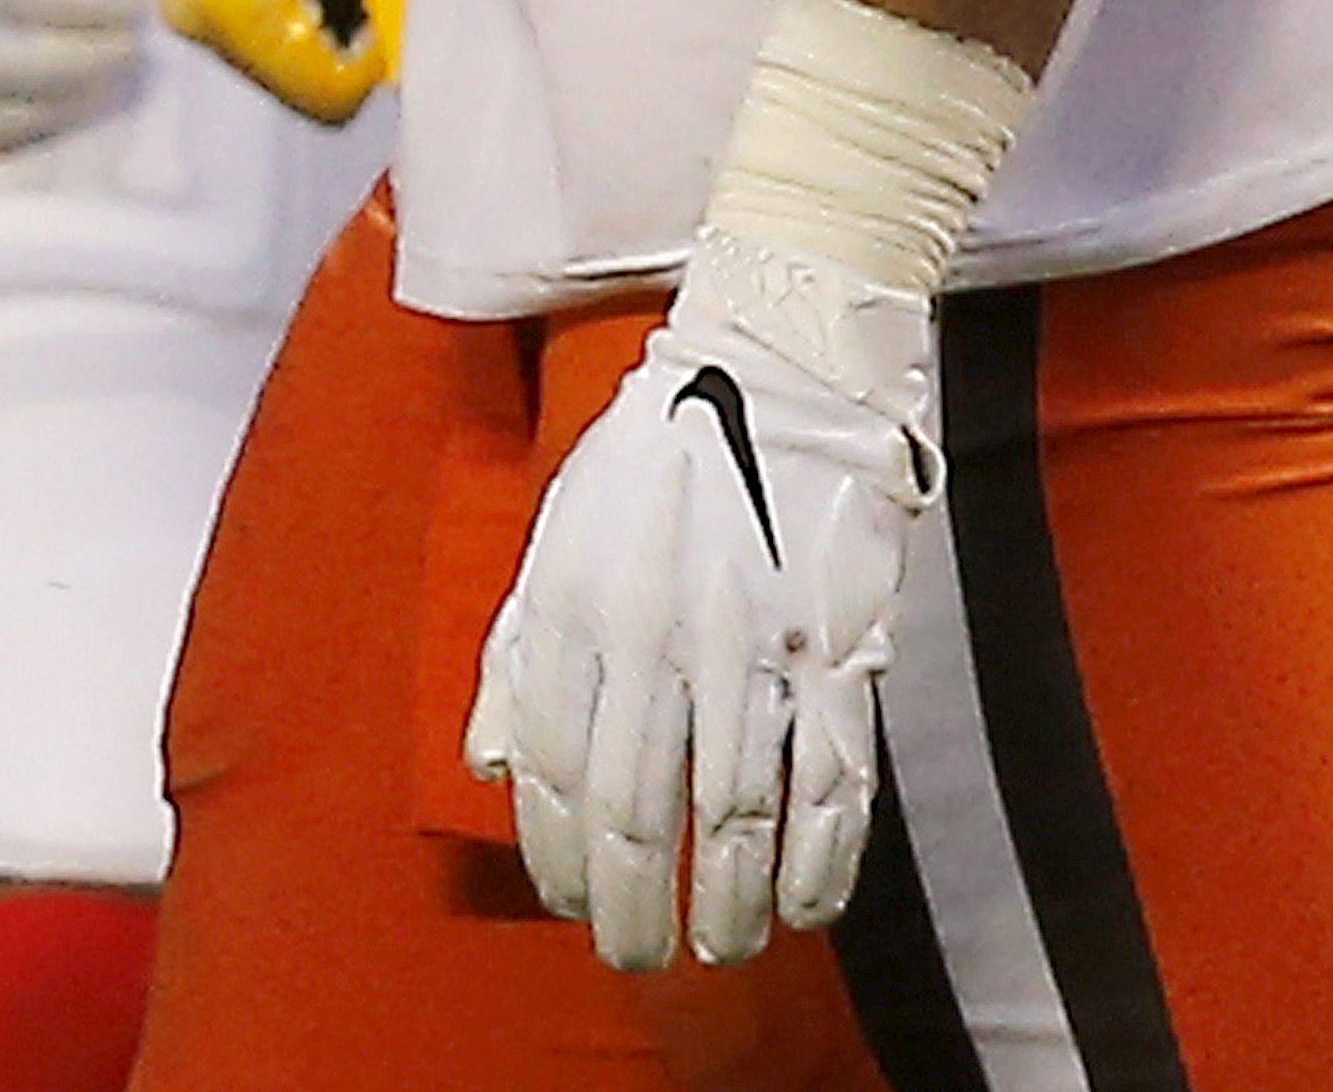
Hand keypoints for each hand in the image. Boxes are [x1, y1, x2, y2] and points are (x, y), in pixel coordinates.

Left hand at [470, 235, 934, 970]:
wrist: (777, 373)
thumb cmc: (654, 459)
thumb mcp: (555, 533)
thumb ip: (519, 654)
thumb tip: (491, 766)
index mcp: (578, 605)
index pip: (555, 767)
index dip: (555, 853)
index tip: (562, 903)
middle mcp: (660, 637)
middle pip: (638, 809)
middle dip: (630, 903)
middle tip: (631, 958)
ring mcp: (756, 649)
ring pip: (735, 814)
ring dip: (725, 902)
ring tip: (716, 949)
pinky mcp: (841, 651)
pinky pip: (831, 783)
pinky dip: (820, 861)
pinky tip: (804, 909)